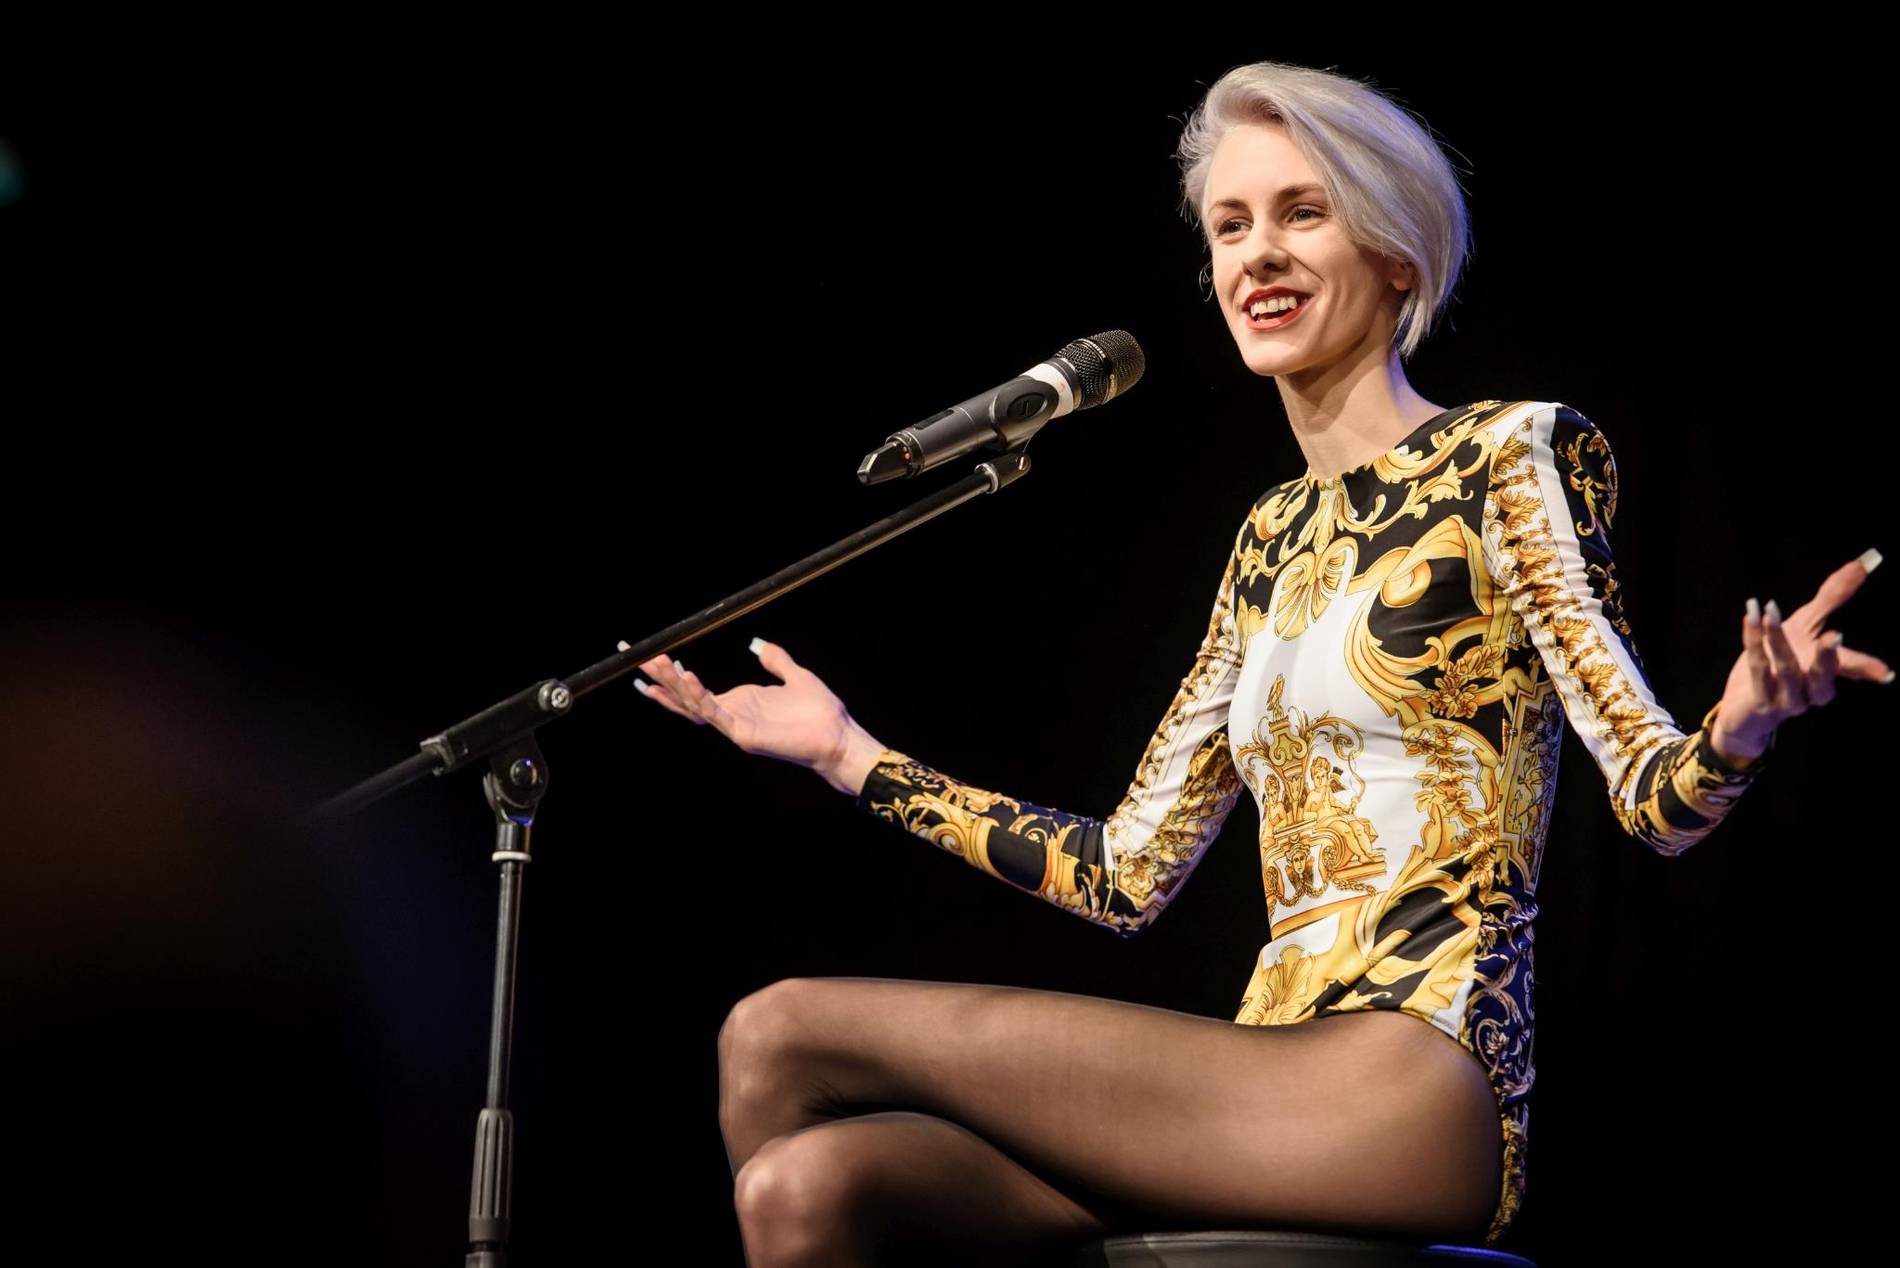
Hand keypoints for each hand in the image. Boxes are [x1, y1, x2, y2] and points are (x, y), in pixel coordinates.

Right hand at [620, 637, 884, 793]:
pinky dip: (701, 697)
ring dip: (674, 685)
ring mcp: (736, 727)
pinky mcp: (745, 734)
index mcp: (739, 704)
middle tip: (637, 658)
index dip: (671, 677)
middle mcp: (731, 716)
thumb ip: (776, 661)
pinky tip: (689, 678)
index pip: (695, 690)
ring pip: (695, 706)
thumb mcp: (795, 676)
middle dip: (660, 679)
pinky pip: (716, 714)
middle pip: (686, 697)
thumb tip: (757, 644)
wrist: (839, 736)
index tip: (649, 659)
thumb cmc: (821, 713)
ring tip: (656, 663)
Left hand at [1712, 550, 1891, 759]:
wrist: (1742, 707)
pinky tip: (1751, 616)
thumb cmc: (1780, 662)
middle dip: (1828, 658)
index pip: (1850, 668)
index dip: (1867, 667)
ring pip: (1786, 669)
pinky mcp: (1758, 699)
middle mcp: (1810, 690)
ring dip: (1778, 639)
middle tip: (1833, 636)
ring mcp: (1784, 698)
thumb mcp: (1806, 625)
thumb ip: (1834, 596)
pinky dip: (1753, 640)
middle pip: (1823, 678)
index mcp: (1826, 674)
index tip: (1886, 673)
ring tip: (1771, 610)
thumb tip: (1868, 559)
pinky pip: (1757, 666)